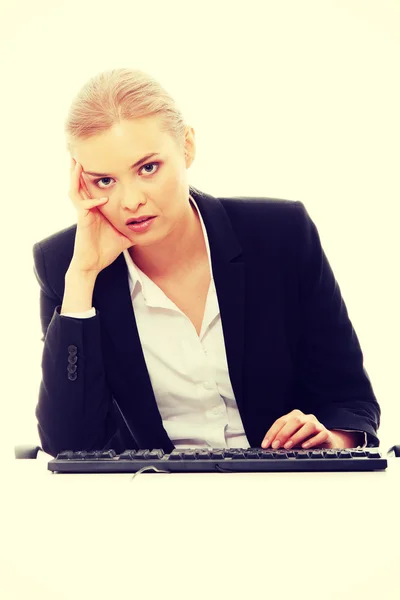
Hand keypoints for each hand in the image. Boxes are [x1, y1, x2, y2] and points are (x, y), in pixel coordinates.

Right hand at [68, 157, 133, 274]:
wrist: (93, 265)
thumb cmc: (106, 250)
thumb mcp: (124, 235)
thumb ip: (134, 227)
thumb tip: (150, 225)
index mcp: (97, 208)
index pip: (95, 186)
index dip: (96, 174)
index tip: (103, 160)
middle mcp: (88, 208)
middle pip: (81, 183)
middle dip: (80, 168)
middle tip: (81, 152)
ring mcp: (84, 214)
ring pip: (75, 190)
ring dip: (76, 177)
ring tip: (77, 162)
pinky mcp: (83, 222)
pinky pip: (84, 207)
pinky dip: (92, 202)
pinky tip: (102, 200)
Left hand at [261, 409, 359, 449]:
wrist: (326, 442)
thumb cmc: (306, 439)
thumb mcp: (292, 438)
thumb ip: (282, 439)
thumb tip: (271, 446)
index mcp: (295, 416)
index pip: (281, 421)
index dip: (272, 433)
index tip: (266, 444)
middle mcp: (306, 418)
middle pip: (294, 421)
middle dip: (283, 433)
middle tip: (275, 445)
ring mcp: (317, 424)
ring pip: (308, 426)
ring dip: (296, 436)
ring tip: (288, 446)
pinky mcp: (326, 433)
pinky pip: (321, 434)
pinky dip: (312, 440)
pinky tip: (305, 446)